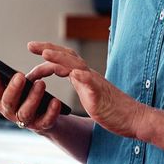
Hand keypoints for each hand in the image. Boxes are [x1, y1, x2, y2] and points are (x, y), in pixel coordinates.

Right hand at [0, 68, 61, 132]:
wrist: (46, 115)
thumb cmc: (28, 94)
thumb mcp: (19, 84)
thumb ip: (12, 77)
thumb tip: (0, 67)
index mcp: (1, 100)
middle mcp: (10, 112)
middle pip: (8, 103)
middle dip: (13, 89)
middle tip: (20, 76)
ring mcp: (25, 121)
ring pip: (25, 112)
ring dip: (33, 98)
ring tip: (41, 83)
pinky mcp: (41, 126)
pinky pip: (46, 121)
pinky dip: (51, 112)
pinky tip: (55, 101)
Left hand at [27, 41, 146, 139]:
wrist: (134, 118)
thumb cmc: (113, 109)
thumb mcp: (91, 93)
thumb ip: (81, 83)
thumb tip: (71, 75)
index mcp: (84, 76)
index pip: (64, 59)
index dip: (48, 53)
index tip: (33, 49)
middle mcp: (89, 76)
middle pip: (67, 56)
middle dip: (48, 48)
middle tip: (30, 45)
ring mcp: (96, 84)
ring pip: (77, 66)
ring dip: (60, 58)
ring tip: (45, 53)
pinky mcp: (102, 96)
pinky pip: (93, 84)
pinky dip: (83, 77)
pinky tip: (74, 75)